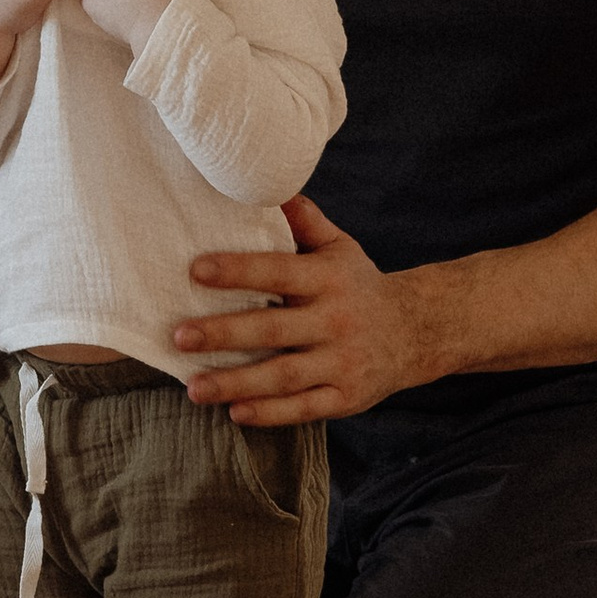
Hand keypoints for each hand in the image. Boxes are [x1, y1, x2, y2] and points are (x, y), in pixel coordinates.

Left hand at [174, 193, 436, 425]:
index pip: (278, 272)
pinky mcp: (345, 397)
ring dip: (236, 383)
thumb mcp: (340, 247)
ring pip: (284, 376)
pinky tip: (234, 412)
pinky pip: (304, 408)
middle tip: (179, 336)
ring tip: (193, 387)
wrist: (418, 331)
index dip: (238, 271)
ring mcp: (342, 362)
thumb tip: (269, 184)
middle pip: (274, 329)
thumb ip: (305, 220)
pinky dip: (270, 413)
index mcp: (328, 279)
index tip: (196, 269)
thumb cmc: (359, 285)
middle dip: (224, 333)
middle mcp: (336, 320)